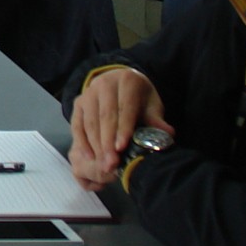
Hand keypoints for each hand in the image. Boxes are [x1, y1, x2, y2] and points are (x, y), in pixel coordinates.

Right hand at [69, 69, 170, 189]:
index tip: (121, 148)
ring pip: (90, 122)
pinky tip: (89, 156)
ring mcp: (88, 92)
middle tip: (111, 164)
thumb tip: (168, 133)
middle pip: (105, 117)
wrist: (120, 83)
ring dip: (96, 145)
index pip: (124, 108)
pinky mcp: (78, 102)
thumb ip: (156, 119)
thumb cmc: (139, 98)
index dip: (123, 129)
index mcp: (126, 80)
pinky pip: (77, 124)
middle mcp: (104, 83)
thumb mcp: (151, 104)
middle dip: (108, 142)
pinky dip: (82, 141)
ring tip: (104, 164)